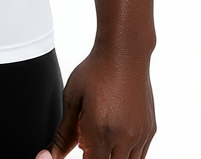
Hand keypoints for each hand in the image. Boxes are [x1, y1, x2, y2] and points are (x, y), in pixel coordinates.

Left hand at [35, 47, 155, 158]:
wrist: (125, 53)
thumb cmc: (95, 71)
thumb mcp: (72, 99)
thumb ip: (64, 133)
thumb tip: (50, 155)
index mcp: (101, 131)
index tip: (81, 149)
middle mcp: (125, 138)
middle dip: (97, 158)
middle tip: (88, 144)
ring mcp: (141, 136)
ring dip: (113, 157)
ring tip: (100, 136)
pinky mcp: (150, 131)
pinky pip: (140, 154)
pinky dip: (126, 152)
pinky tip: (113, 134)